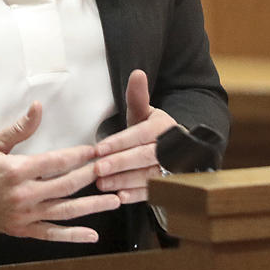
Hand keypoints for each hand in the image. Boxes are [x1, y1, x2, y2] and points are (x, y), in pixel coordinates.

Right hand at [0, 102, 120, 242]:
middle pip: (66, 185)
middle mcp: (23, 195)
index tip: (97, 149)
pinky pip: (51, 235)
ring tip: (115, 200)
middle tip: (112, 169)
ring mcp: (22, 215)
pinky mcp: (19, 230)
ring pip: (65, 212)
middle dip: (92, 176)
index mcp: (16, 171)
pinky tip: (92, 234)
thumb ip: (19, 128)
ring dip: (92, 207)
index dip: (79, 155)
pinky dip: (72, 236)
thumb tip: (38, 107)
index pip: (57, 162)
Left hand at [92, 70, 175, 203]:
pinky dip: (136, 195)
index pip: (141, 134)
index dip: (120, 142)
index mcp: (164, 126)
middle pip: (145, 156)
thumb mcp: (142, 113)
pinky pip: (153, 192)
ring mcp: (172, 169)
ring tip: (102, 184)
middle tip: (98, 169)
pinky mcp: (168, 186)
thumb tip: (137, 72)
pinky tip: (119, 197)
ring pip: (148, 176)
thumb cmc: (148, 130)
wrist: (172, 151)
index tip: (98, 149)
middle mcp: (171, 148)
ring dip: (125, 181)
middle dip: (120, 163)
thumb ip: (137, 96)